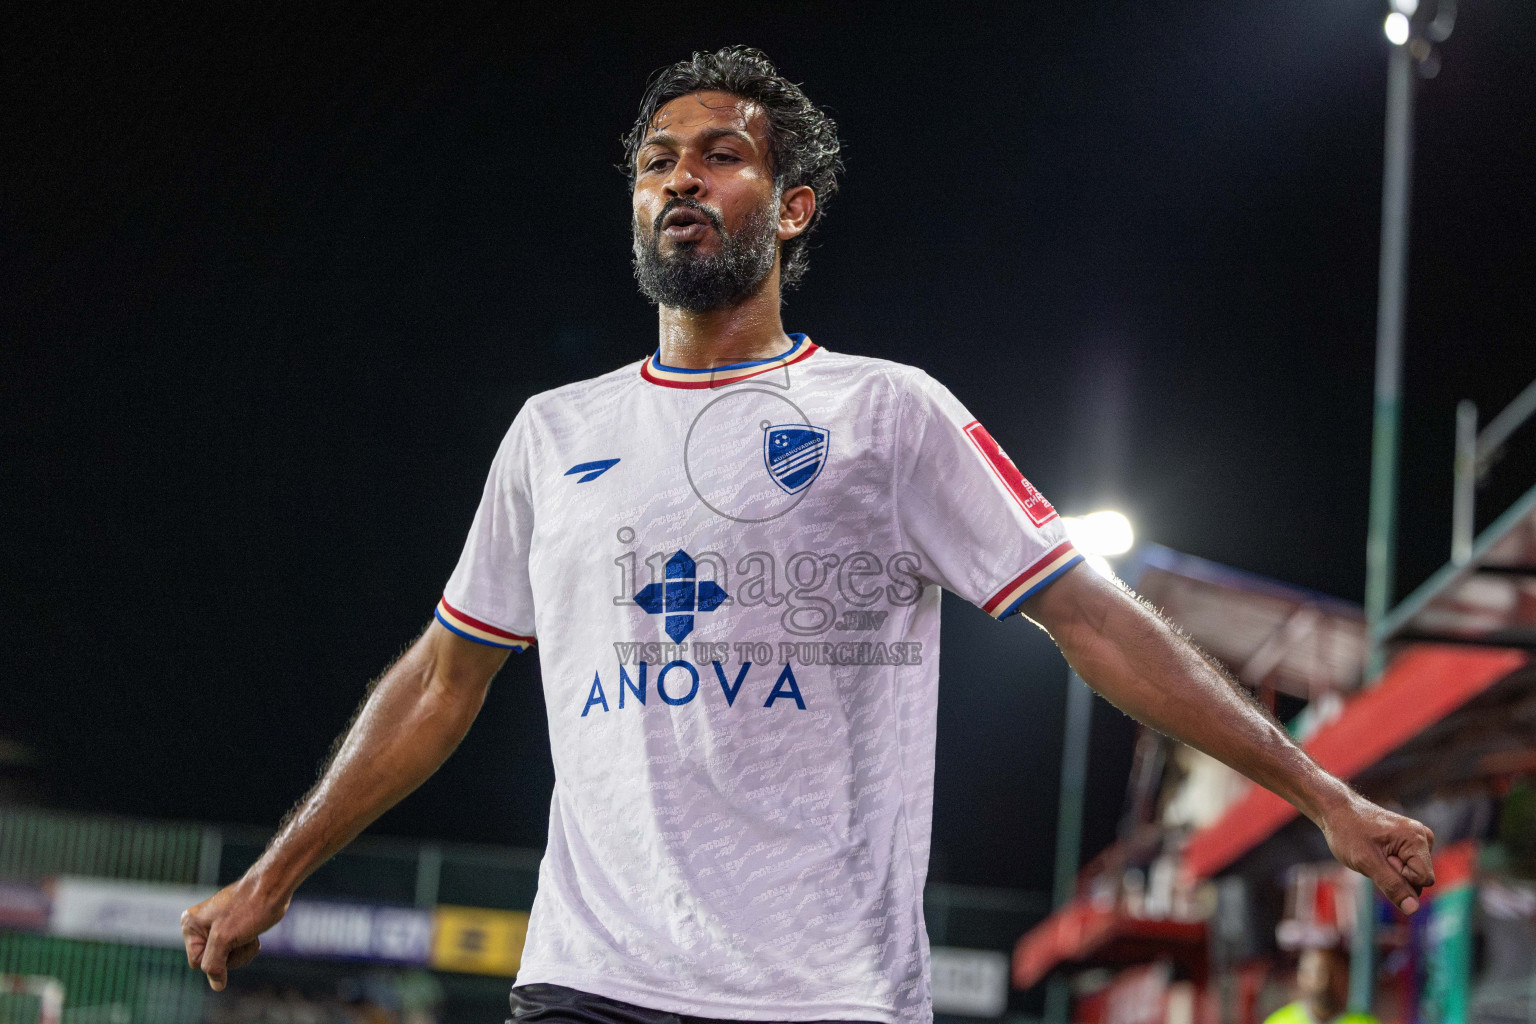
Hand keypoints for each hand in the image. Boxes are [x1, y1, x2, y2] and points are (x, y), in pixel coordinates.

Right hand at [181, 875, 288, 990]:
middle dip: (232, 955)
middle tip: (241, 934)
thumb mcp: (224, 939)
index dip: (216, 959)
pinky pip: (237, 952)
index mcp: (190, 925)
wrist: (273, 888)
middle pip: (213, 962)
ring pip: (227, 960)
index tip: (228, 941)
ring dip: (243, 952)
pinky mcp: (233, 930)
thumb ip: (214, 964)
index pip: (198, 963)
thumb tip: (217, 986)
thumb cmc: (249, 908)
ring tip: (249, 932)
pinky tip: (254, 933)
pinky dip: (248, 947)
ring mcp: (218, 929)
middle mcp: (200, 926)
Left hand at [1319, 792, 1435, 914]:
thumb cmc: (1348, 832)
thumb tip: (1413, 909)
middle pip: (1419, 880)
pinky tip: (1377, 852)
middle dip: (1396, 876)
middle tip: (1374, 856)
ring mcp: (1417, 840)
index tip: (1381, 859)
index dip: (1400, 878)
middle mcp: (1423, 837)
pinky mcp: (1409, 843)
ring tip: (1374, 853)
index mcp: (1417, 838)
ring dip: (1392, 872)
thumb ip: (1392, 886)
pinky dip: (1390, 866)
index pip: (1423, 880)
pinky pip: (1406, 867)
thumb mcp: (1367, 862)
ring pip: (1412, 876)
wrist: (1336, 810)